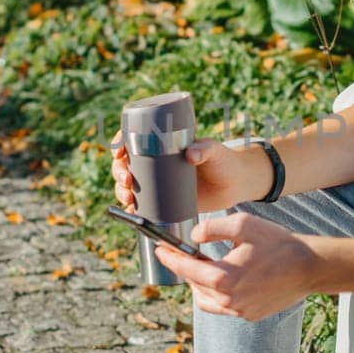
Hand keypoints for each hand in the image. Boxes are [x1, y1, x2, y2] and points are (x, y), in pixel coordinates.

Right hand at [110, 133, 270, 213]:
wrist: (235, 185)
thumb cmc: (224, 161)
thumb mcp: (214, 151)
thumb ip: (205, 149)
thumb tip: (191, 154)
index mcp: (163, 145)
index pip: (133, 140)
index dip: (120, 144)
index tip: (119, 151)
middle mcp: (156, 163)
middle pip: (125, 165)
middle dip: (118, 172)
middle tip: (127, 179)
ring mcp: (159, 183)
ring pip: (129, 185)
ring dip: (121, 191)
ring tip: (128, 197)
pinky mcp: (164, 201)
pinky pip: (142, 205)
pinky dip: (133, 209)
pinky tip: (130, 212)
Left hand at [156, 210, 321, 319]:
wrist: (309, 267)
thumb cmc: (279, 244)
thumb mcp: (244, 224)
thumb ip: (213, 227)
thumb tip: (194, 236)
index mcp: (224, 278)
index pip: (185, 269)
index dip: (169, 258)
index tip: (160, 250)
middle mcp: (229, 300)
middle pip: (194, 285)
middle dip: (187, 269)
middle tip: (185, 253)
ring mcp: (239, 311)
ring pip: (206, 300)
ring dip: (201, 284)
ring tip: (206, 267)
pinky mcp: (250, 315)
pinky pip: (224, 307)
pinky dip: (218, 294)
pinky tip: (226, 280)